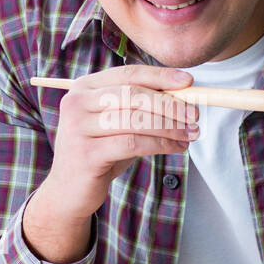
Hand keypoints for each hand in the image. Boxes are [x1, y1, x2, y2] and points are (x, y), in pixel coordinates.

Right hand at [24, 64, 199, 263]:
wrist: (69, 190)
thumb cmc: (99, 151)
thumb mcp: (117, 123)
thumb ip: (139, 107)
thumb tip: (184, 95)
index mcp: (84, 87)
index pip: (128, 74)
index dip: (160, 76)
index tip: (188, 81)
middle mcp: (77, 102)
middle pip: (133, 95)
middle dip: (169, 104)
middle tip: (194, 114)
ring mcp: (78, 128)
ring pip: (135, 120)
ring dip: (169, 127)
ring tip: (190, 134)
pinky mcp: (86, 153)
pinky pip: (133, 144)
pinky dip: (161, 144)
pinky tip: (176, 147)